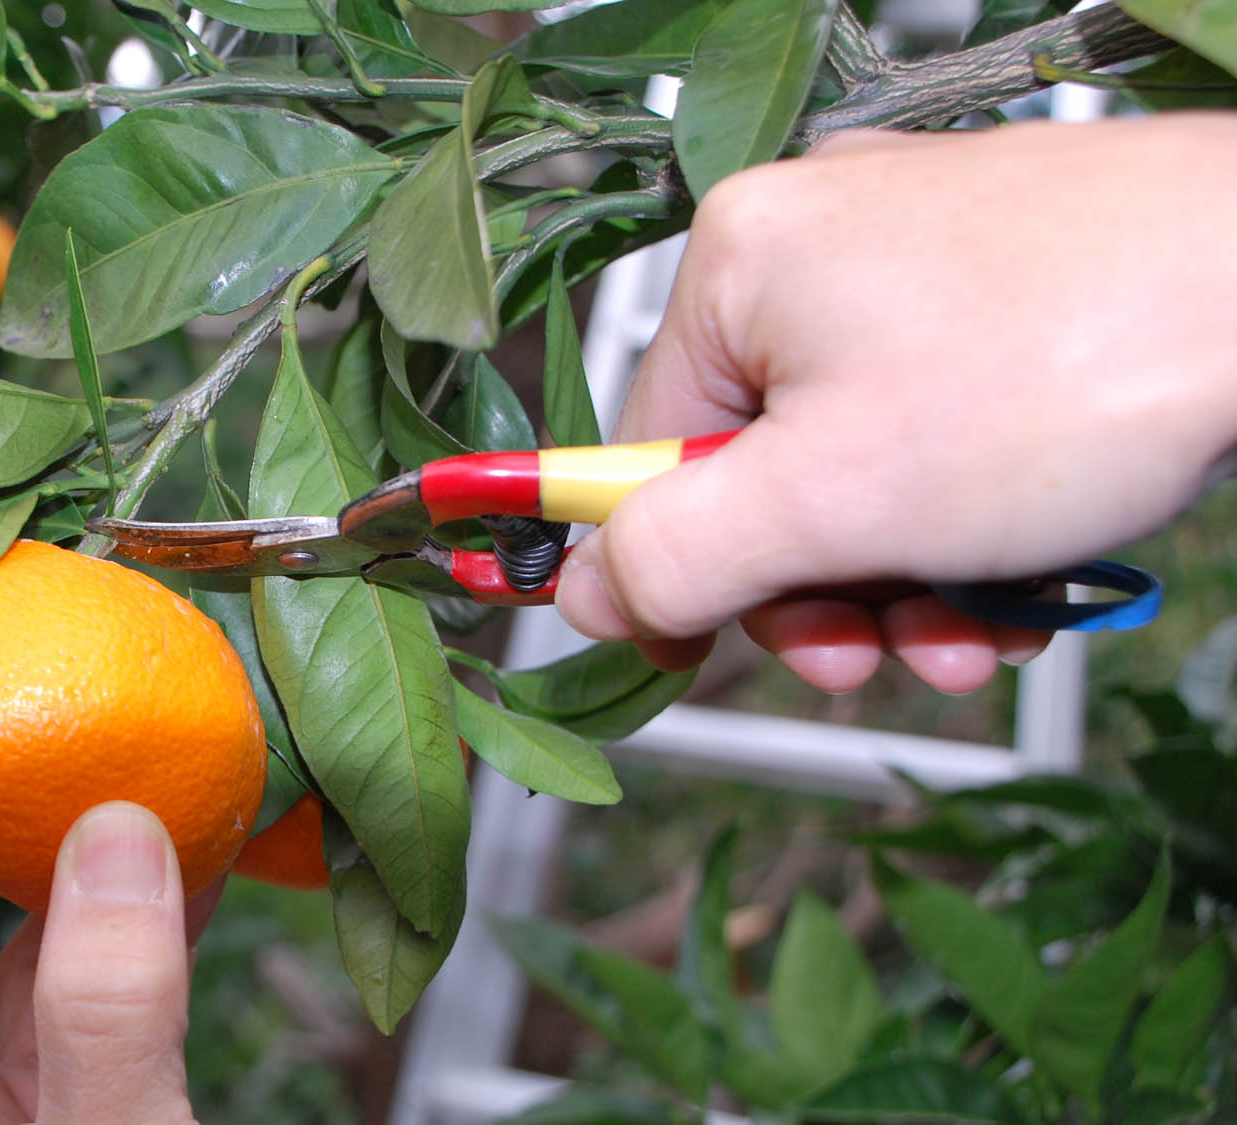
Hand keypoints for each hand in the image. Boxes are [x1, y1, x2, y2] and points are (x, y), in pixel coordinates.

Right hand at [556, 115, 1236, 693]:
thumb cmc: (1068, 367)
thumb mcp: (833, 502)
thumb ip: (678, 556)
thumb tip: (585, 592)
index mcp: (740, 266)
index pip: (646, 449)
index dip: (673, 569)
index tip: (694, 652)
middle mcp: (816, 244)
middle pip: (757, 470)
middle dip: (819, 590)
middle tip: (874, 655)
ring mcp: (917, 260)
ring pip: (858, 466)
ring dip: (902, 579)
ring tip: (975, 632)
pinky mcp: (1002, 288)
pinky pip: (936, 431)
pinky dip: (964, 521)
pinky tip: (1017, 580)